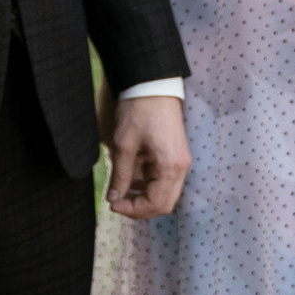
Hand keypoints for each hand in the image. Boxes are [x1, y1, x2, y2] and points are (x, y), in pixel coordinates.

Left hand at [104, 95, 190, 219]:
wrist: (152, 85)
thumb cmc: (139, 111)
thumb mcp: (124, 145)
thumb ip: (120, 175)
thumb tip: (114, 198)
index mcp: (171, 167)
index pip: (156, 204)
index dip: (134, 210)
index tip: (113, 205)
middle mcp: (181, 168)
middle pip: (164, 204)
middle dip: (140, 208)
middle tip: (117, 203)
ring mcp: (180, 162)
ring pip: (165, 194)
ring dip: (144, 198)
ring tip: (121, 193)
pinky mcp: (175, 156)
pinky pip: (165, 181)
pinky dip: (149, 186)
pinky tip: (132, 181)